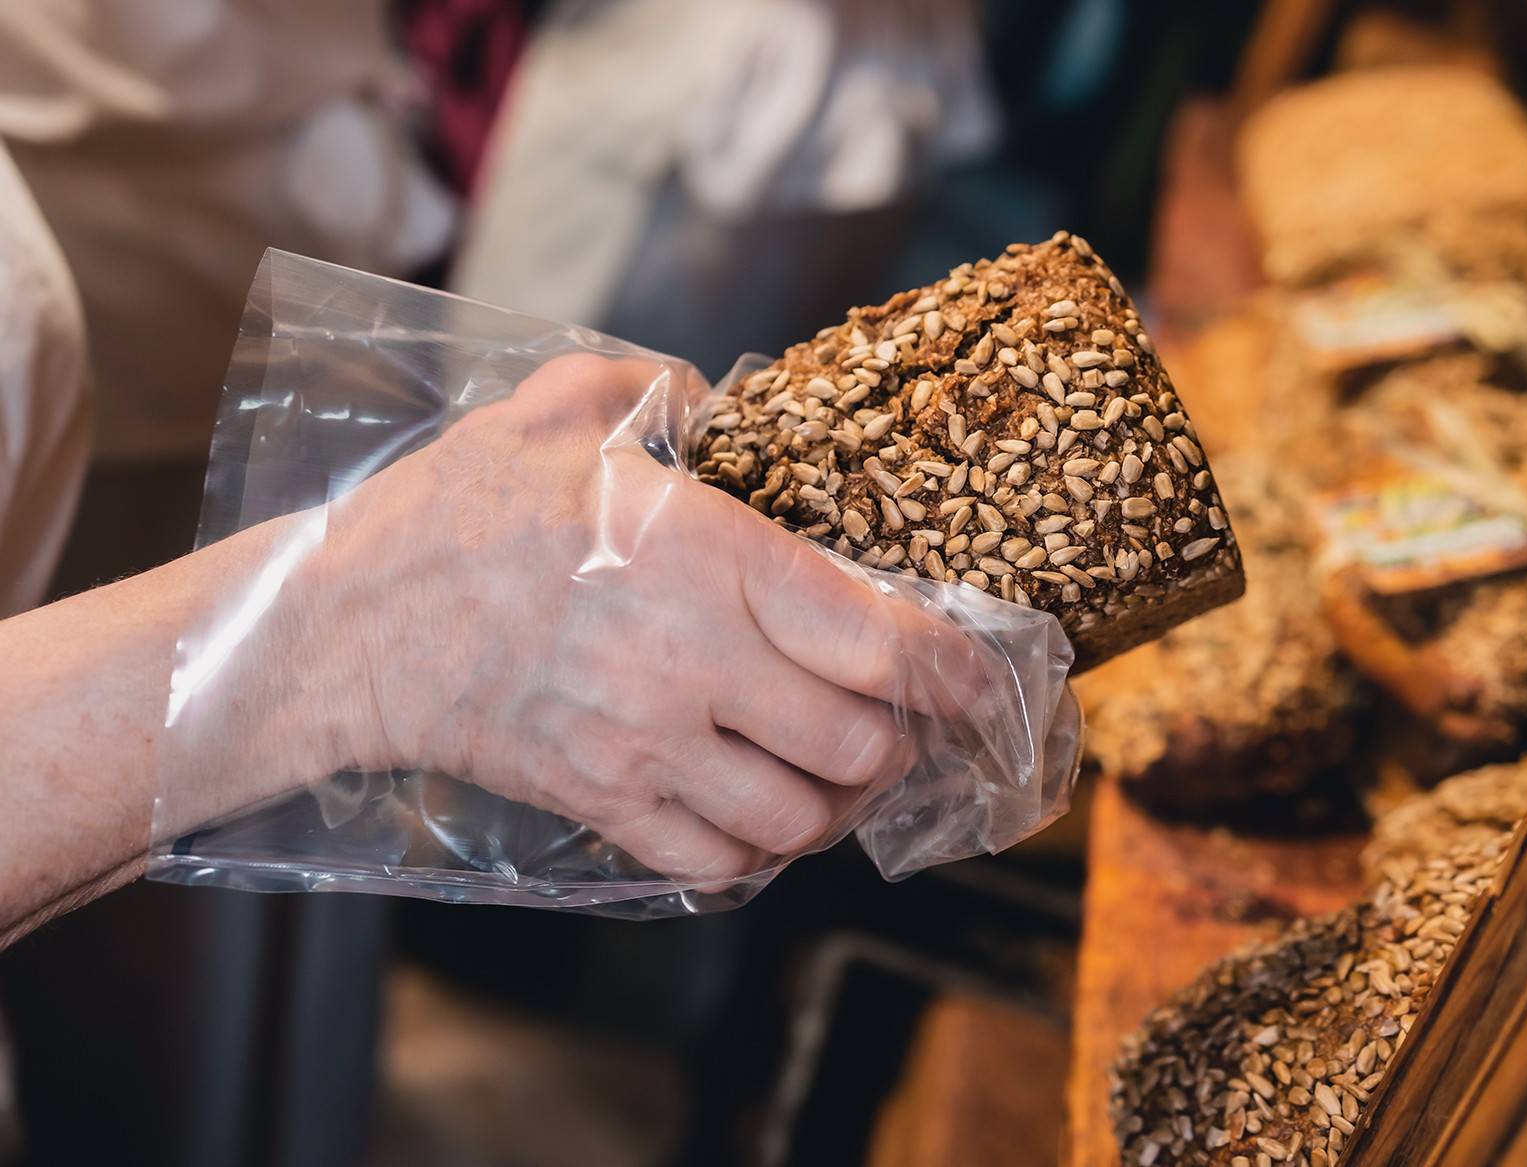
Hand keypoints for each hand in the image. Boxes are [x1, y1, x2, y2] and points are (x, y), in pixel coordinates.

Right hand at [313, 355, 984, 882]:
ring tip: (839, 772)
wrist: (346, 626)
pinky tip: (763, 815)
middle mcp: (695, 663)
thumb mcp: (561, 408)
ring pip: (801, 816)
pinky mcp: (604, 802)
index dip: (953, 669)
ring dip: (839, 802)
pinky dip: (762, 853)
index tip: (980, 676)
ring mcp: (649, 747)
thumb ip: (660, 386)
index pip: (879, 638)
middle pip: (860, 742)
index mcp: (707, 557)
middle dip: (902, 740)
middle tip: (902, 719)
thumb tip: (722, 402)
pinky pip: (719, 863)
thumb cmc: (458, 513)